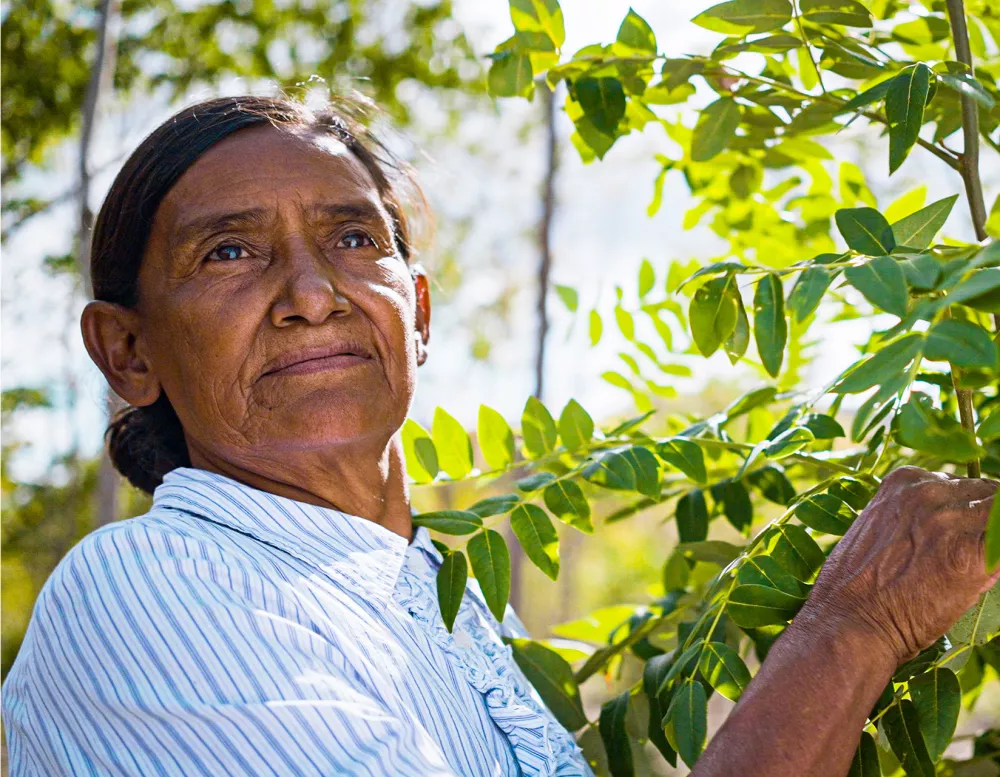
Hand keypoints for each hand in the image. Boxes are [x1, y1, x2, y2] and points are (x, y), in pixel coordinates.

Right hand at [800, 466, 997, 665]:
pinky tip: (983, 575)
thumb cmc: (858, 589)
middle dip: (986, 524)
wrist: (849, 623)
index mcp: (904, 481)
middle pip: (988, 494)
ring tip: (969, 569)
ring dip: (993, 542)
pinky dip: (997, 561)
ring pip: (999, 516)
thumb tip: (955, 527)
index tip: (968, 536)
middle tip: (969, 558)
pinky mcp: (972, 553)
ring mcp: (951, 519)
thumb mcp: (880, 532)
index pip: (964, 484)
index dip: (972, 512)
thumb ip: (917, 518)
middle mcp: (929, 490)